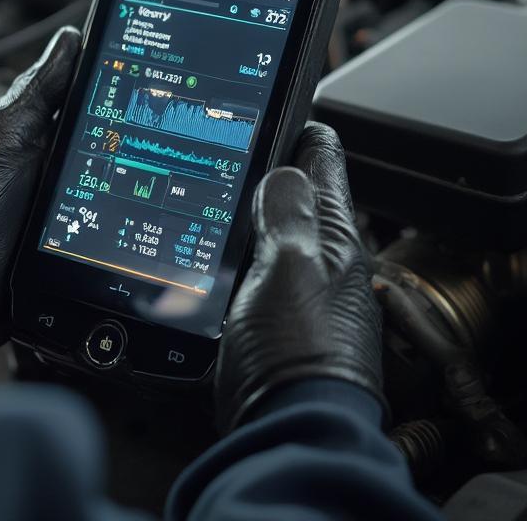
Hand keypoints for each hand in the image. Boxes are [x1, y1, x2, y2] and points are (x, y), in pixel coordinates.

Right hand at [215, 123, 383, 432]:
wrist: (279, 426)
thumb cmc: (298, 354)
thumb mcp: (291, 268)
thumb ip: (287, 214)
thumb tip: (287, 169)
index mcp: (331, 237)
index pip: (322, 160)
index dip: (299, 126)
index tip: (274, 99)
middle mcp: (313, 257)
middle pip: (286, 191)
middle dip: (259, 163)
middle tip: (221, 134)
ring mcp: (285, 285)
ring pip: (258, 228)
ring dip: (235, 208)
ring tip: (201, 177)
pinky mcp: (258, 313)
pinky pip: (240, 266)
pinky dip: (221, 248)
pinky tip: (195, 241)